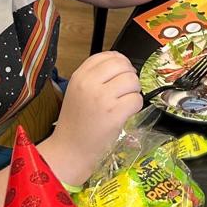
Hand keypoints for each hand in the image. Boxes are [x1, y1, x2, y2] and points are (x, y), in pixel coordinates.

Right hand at [50, 51, 142, 184]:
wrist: (69, 150)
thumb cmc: (76, 123)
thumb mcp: (77, 92)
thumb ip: (95, 76)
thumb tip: (122, 64)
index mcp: (80, 76)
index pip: (108, 56)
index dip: (120, 62)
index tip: (121, 73)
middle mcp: (90, 83)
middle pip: (123, 66)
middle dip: (130, 76)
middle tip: (126, 89)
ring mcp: (103, 98)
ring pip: (133, 81)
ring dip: (134, 92)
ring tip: (124, 103)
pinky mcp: (115, 114)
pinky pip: (137, 100)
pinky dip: (135, 107)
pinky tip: (125, 114)